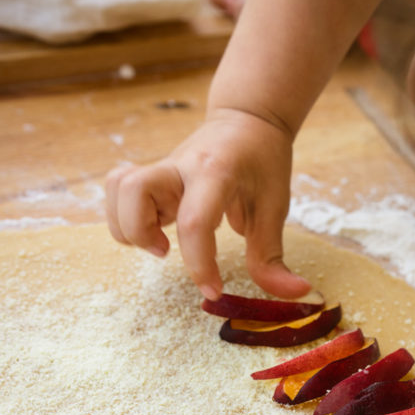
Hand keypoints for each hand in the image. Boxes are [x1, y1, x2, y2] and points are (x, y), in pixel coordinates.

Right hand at [105, 109, 310, 300]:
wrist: (247, 120)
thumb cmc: (262, 162)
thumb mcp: (275, 207)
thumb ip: (273, 256)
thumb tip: (296, 294)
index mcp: (216, 172)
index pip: (194, 221)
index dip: (199, 265)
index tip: (214, 291)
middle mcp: (179, 166)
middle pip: (133, 190)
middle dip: (142, 234)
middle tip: (168, 251)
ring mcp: (161, 169)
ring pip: (117, 188)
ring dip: (127, 225)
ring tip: (158, 241)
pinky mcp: (151, 177)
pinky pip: (117, 192)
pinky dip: (123, 217)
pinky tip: (152, 229)